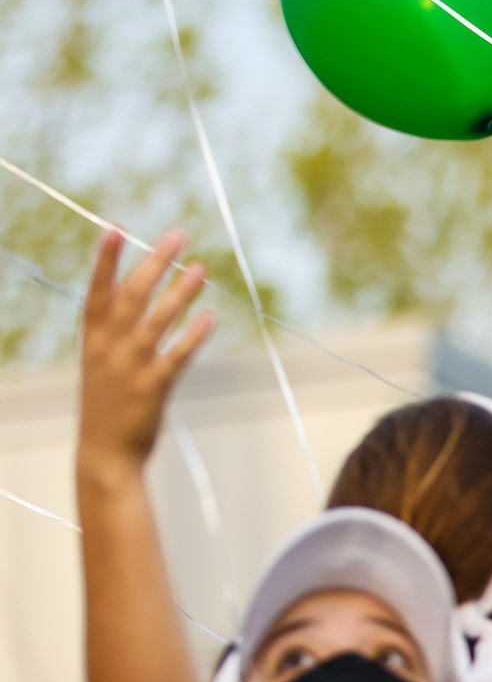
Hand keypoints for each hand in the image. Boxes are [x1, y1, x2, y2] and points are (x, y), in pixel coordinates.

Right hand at [78, 229, 214, 469]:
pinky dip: (193, 335)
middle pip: (132, 295)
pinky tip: (210, 316)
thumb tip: (130, 295)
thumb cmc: (106, 406)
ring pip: (158, 320)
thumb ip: (112, 332)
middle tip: (178, 234)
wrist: (104, 454)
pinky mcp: (152, 388)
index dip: (106, 258)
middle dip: (155, 261)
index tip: (117, 226)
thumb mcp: (99, 363)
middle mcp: (108, 348)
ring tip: (202, 267)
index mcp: (92, 339)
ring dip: (181, 291)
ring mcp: (129, 367)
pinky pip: (176, 355)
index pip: (97, 290)